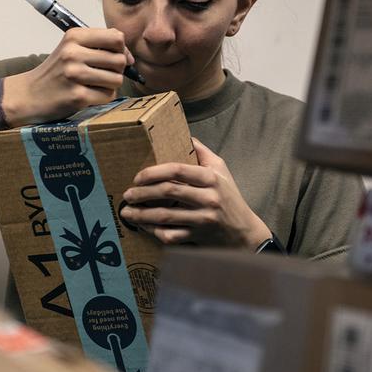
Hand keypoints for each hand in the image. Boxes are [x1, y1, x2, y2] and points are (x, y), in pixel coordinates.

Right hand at [2, 28, 134, 124]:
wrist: (29, 95)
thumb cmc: (56, 71)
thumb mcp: (72, 49)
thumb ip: (100, 46)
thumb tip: (130, 57)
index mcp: (74, 36)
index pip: (116, 37)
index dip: (122, 50)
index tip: (115, 58)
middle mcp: (73, 53)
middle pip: (120, 60)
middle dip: (117, 70)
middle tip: (102, 74)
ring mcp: (74, 75)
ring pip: (117, 79)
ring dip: (110, 85)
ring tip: (94, 85)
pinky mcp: (77, 96)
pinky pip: (107, 96)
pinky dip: (102, 97)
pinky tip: (89, 95)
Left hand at [121, 138, 271, 248]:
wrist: (244, 232)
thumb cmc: (229, 197)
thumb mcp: (221, 170)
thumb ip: (202, 152)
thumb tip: (184, 134)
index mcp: (211, 179)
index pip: (177, 170)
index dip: (154, 172)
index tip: (138, 176)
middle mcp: (208, 198)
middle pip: (168, 192)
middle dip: (142, 193)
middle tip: (127, 194)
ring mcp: (203, 220)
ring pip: (165, 216)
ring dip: (142, 214)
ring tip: (127, 212)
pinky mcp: (198, 237)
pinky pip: (171, 236)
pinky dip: (154, 232)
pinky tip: (144, 227)